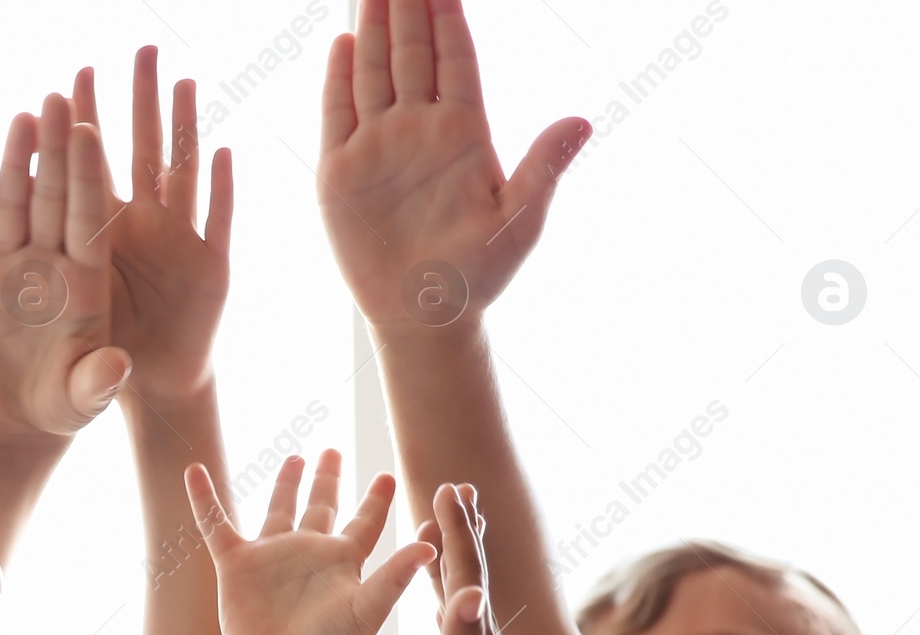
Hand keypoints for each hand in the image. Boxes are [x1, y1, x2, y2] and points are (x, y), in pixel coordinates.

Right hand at [0, 96, 129, 445]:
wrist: (17, 422)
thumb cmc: (63, 406)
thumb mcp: (84, 398)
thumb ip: (99, 381)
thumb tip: (118, 367)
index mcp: (86, 283)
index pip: (89, 219)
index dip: (89, 175)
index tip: (90, 130)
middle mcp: (49, 267)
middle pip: (53, 198)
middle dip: (55, 150)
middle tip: (56, 97)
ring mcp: (8, 270)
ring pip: (14, 206)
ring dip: (17, 162)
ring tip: (23, 115)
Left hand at [68, 47, 232, 406]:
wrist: (141, 393)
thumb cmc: (83, 361)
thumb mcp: (58, 317)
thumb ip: (37, 269)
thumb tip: (20, 213)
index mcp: (95, 242)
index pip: (87, 175)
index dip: (81, 132)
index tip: (70, 83)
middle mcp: (139, 233)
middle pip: (138, 157)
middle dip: (138, 106)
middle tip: (136, 51)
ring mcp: (179, 248)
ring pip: (183, 177)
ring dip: (184, 130)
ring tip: (182, 80)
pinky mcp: (213, 273)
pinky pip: (219, 225)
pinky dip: (224, 192)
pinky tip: (223, 154)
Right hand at [184, 450, 434, 634]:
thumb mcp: (369, 609)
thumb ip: (395, 575)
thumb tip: (431, 545)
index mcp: (343, 562)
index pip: (365, 522)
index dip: (376, 500)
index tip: (387, 476)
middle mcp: (308, 555)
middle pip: (321, 507)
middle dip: (327, 480)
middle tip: (333, 451)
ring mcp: (271, 558)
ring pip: (278, 509)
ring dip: (285, 483)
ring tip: (294, 456)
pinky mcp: (236, 565)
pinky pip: (216, 524)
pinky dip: (204, 499)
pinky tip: (195, 471)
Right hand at [317, 0, 587, 329]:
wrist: (423, 318)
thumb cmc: (478, 277)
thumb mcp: (519, 224)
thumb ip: (544, 168)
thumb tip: (582, 121)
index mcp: (465, 133)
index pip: (455, 58)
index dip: (448, 16)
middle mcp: (420, 129)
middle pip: (412, 52)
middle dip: (406, 6)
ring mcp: (379, 146)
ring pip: (375, 71)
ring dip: (373, 27)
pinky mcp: (342, 171)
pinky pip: (338, 112)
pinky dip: (338, 77)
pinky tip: (344, 42)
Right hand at [423, 482, 539, 634]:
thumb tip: (468, 594)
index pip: (468, 573)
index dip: (459, 530)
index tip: (452, 485)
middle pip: (471, 576)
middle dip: (463, 532)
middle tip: (458, 491)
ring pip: (462, 603)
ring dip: (454, 567)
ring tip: (443, 541)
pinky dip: (445, 613)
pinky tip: (441, 617)